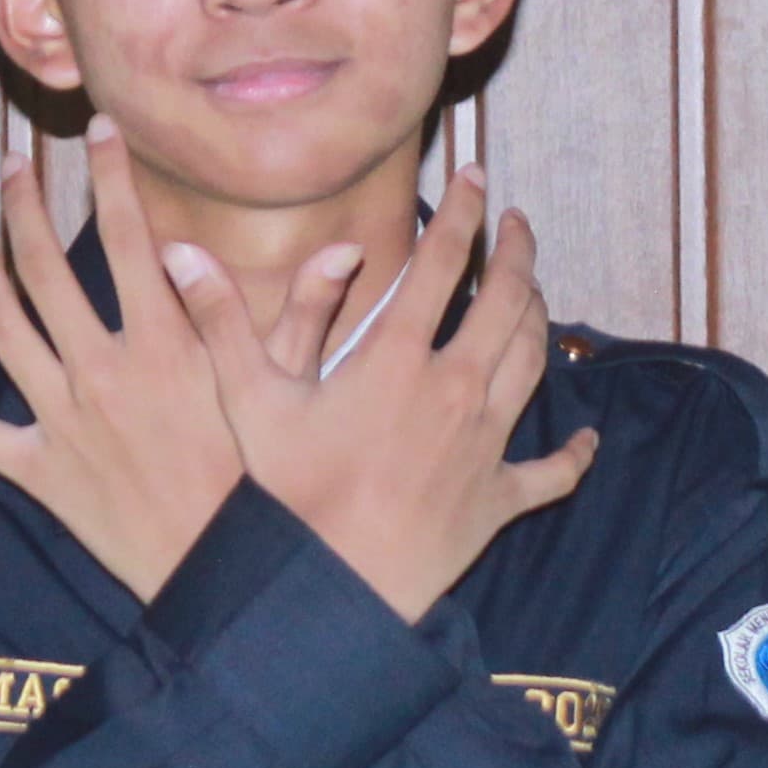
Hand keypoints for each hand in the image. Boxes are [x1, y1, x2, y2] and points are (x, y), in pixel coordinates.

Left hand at [0, 118, 356, 601]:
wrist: (218, 573)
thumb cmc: (260, 486)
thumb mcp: (288, 394)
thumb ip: (306, 315)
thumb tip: (342, 251)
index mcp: (163, 344)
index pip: (128, 235)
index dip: (113, 175)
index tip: (101, 129)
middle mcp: (100, 372)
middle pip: (42, 269)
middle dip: (24, 205)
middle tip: (16, 167)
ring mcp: (60, 420)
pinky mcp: (37, 471)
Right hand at [161, 167, 598, 622]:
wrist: (331, 589)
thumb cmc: (287, 497)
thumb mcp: (247, 401)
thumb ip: (220, 320)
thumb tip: (180, 252)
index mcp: (398, 358)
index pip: (444, 262)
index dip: (464, 213)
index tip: (478, 179)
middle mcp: (456, 389)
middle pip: (508, 301)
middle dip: (517, 252)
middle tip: (516, 224)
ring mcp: (484, 445)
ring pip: (533, 363)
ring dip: (539, 319)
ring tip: (534, 293)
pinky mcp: (497, 501)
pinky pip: (551, 473)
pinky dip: (574, 455)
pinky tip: (587, 441)